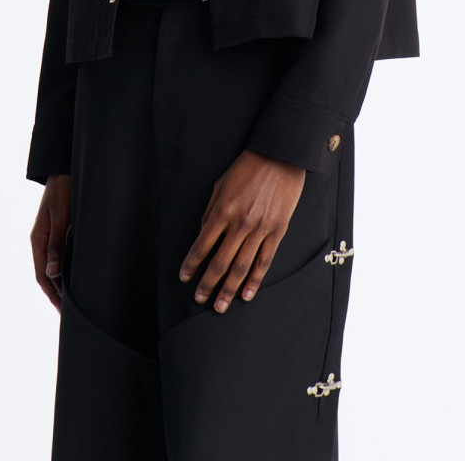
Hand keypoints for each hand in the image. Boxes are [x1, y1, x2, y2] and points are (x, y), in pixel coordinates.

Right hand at [30, 173, 71, 311]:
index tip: (65, 312)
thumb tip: (52, 274)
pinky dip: (65, 270)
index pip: (42, 276)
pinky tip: (76, 277)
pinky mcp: (59, 230)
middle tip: (70, 314)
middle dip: (57, 295)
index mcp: (38, 240)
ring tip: (74, 301)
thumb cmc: (64, 191)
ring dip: (61, 284)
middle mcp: (41, 241)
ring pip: (53, 267)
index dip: (53, 295)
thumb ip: (57, 244)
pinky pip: (59, 256)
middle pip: (46, 275)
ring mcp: (49, 236)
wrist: (64, 169)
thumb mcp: (61, 217)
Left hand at [179, 149, 305, 312]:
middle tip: (200, 299)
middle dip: (208, 283)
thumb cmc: (247, 167)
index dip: (191, 264)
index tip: (184, 277)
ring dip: (229, 289)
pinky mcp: (277, 231)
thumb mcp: (220, 184)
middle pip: (220, 262)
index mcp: (223, 210)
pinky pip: (264, 261)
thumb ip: (211, 211)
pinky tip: (247, 295)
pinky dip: (255, 280)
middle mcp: (240, 223)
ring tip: (220, 306)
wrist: (280, 156)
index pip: (202, 245)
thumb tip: (204, 234)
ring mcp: (260, 229)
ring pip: (242, 267)